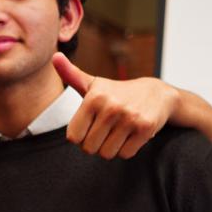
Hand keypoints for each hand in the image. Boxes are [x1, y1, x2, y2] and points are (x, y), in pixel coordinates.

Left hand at [57, 54, 178, 160]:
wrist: (157, 94)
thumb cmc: (117, 93)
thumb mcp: (93, 84)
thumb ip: (71, 74)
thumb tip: (55, 56)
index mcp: (94, 97)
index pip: (73, 137)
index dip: (80, 137)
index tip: (89, 127)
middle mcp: (111, 106)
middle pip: (89, 148)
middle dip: (95, 144)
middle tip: (105, 131)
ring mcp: (129, 117)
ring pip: (107, 154)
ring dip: (110, 148)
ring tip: (117, 132)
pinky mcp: (145, 128)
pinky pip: (125, 154)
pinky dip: (126, 150)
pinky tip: (130, 135)